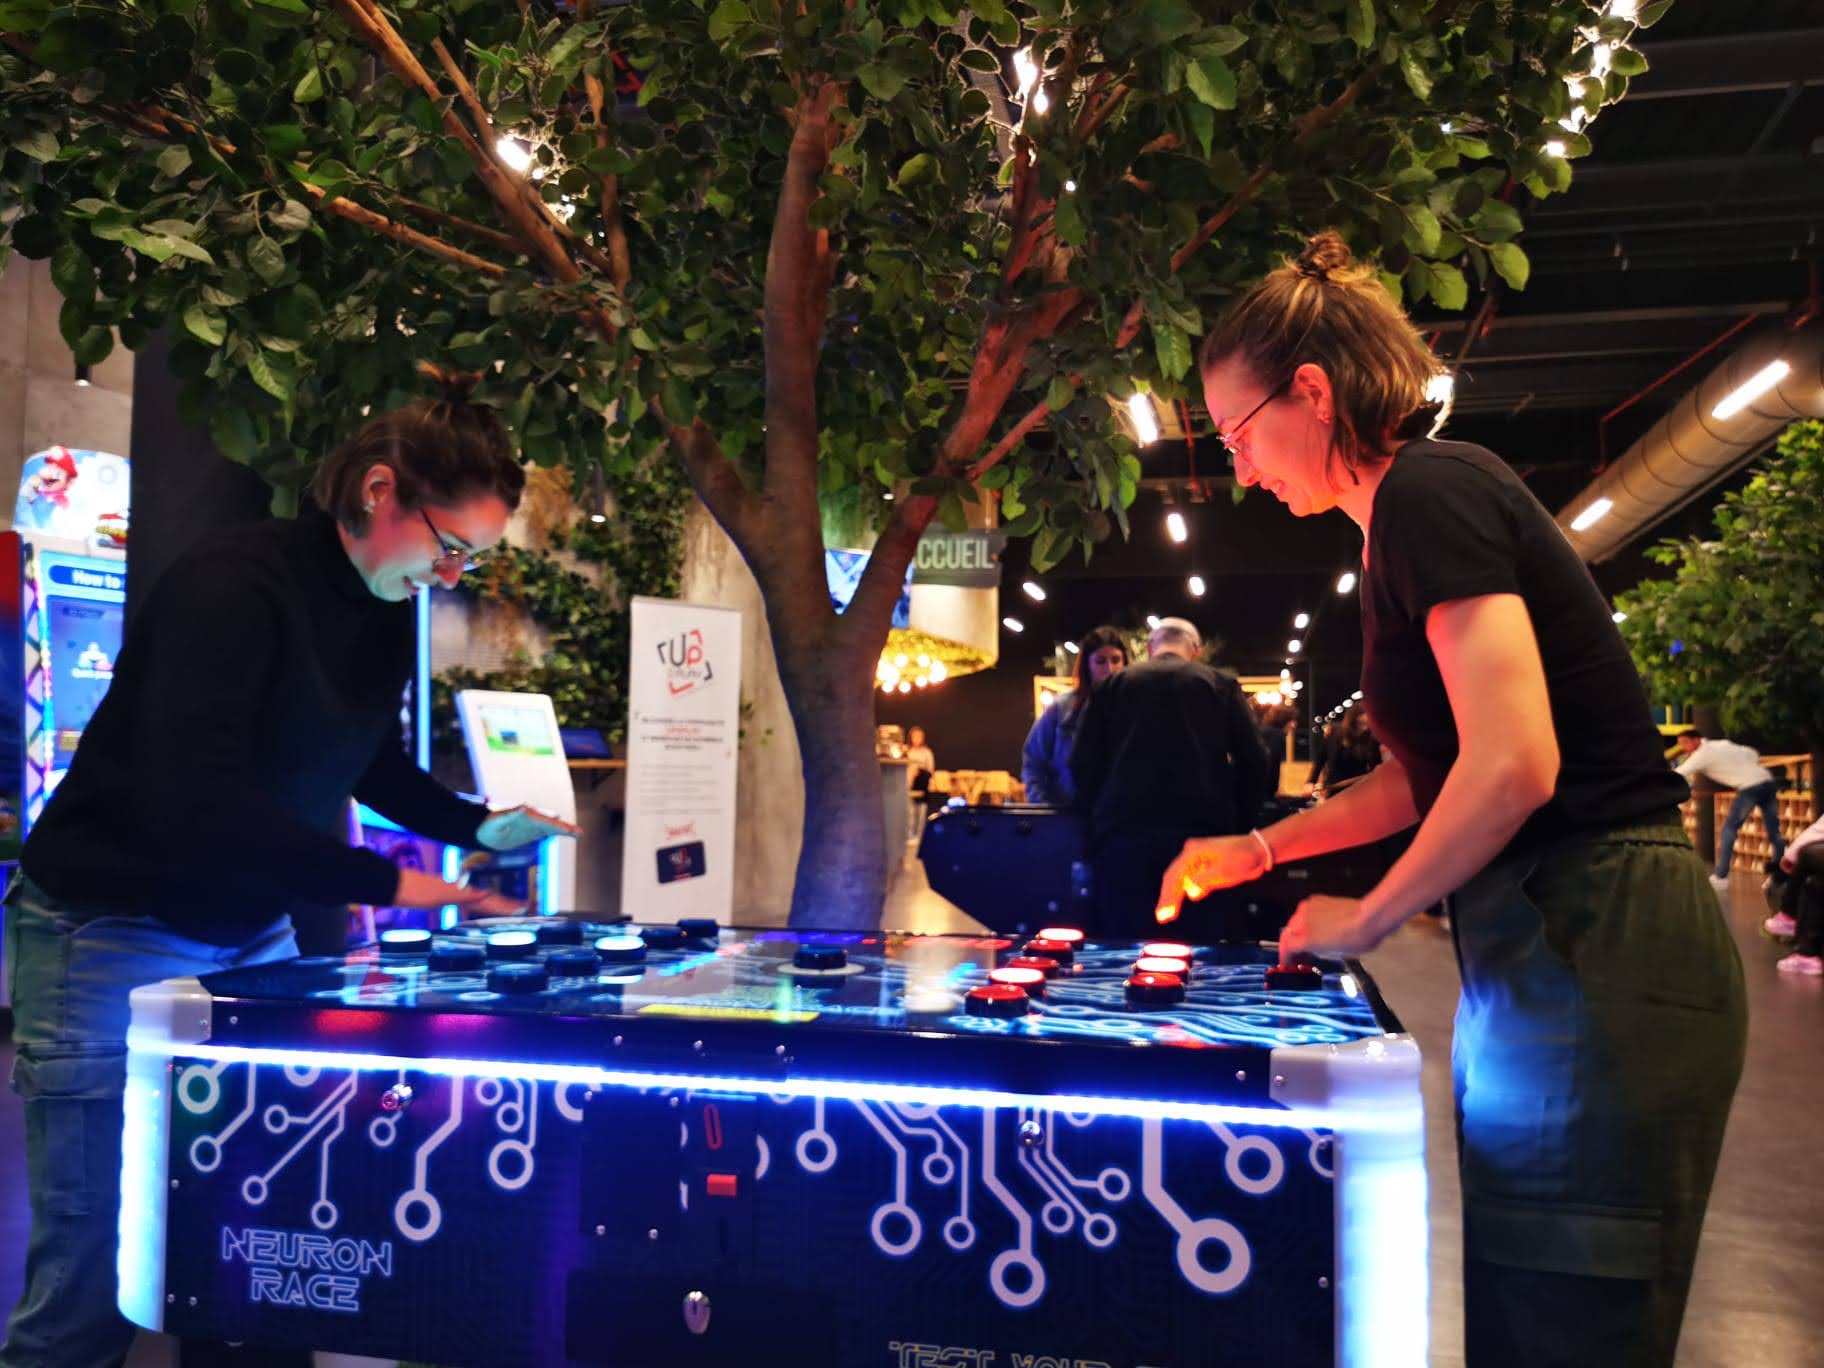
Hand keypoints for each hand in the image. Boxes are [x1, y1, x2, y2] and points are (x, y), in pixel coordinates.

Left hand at [391, 867, 524, 915]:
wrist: (392, 886)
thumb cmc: (414, 890)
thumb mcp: (441, 893)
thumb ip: (464, 894)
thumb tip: (488, 892)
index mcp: (461, 891)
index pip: (489, 899)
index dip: (505, 905)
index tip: (521, 908)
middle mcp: (458, 891)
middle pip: (486, 898)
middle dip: (503, 904)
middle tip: (521, 908)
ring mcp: (449, 892)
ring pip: (476, 899)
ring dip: (491, 904)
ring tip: (506, 907)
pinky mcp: (440, 895)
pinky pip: (465, 901)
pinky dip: (475, 903)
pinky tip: (475, 904)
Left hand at [477, 805, 580, 851]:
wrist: (482, 833)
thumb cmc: (488, 826)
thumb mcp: (497, 821)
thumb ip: (511, 815)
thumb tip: (525, 807)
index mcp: (526, 815)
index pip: (544, 820)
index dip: (556, 825)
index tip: (566, 829)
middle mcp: (532, 819)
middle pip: (552, 824)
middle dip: (565, 828)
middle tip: (579, 832)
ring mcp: (533, 825)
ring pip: (552, 828)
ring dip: (565, 830)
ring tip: (579, 834)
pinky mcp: (531, 832)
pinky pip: (547, 833)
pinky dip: (558, 833)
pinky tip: (568, 835)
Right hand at [1155, 834, 1270, 923]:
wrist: (1258, 851)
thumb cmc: (1244, 856)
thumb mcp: (1225, 870)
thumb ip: (1205, 880)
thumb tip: (1191, 892)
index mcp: (1193, 853)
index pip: (1174, 876)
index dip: (1167, 895)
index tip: (1164, 911)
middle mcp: (1192, 856)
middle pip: (1174, 878)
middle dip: (1167, 897)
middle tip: (1162, 916)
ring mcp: (1197, 862)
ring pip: (1180, 881)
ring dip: (1173, 897)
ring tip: (1167, 914)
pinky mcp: (1204, 869)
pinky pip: (1189, 882)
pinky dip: (1183, 893)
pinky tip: (1178, 904)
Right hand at [1278, 895, 1380, 962]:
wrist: (1369, 919)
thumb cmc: (1356, 940)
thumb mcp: (1333, 954)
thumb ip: (1314, 952)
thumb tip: (1308, 951)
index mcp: (1305, 938)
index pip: (1286, 948)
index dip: (1285, 958)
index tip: (1287, 964)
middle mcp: (1301, 920)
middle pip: (1288, 934)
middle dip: (1291, 945)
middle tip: (1298, 956)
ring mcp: (1308, 907)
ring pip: (1296, 922)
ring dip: (1298, 932)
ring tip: (1309, 943)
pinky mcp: (1316, 899)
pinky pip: (1305, 913)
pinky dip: (1307, 921)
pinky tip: (1317, 928)